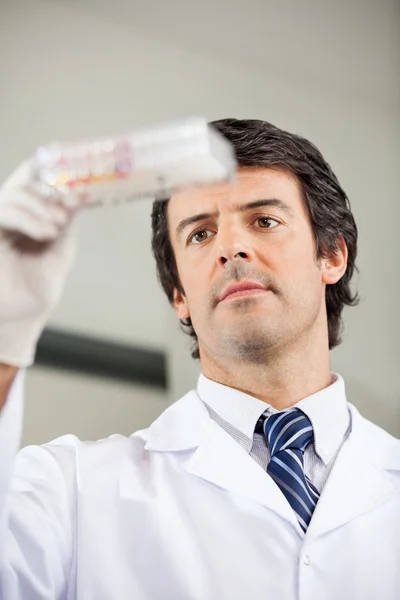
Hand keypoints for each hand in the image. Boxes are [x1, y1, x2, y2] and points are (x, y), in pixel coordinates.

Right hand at [0, 160, 78, 366]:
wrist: (24, 314)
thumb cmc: (39, 284)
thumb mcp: (60, 250)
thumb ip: (66, 224)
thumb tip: (81, 196)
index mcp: (29, 215)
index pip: (36, 182)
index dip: (55, 172)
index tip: (80, 175)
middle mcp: (11, 214)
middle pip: (24, 181)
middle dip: (51, 187)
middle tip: (73, 200)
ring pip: (13, 194)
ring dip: (40, 206)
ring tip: (57, 226)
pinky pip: (3, 211)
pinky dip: (27, 217)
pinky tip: (46, 232)